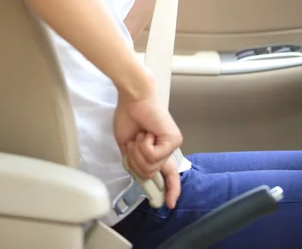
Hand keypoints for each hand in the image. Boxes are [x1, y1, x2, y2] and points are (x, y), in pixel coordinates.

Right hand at [113, 82, 182, 206]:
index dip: (169, 190)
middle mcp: (168, 149)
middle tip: (134, 143)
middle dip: (135, 161)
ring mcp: (172, 144)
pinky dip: (143, 145)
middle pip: (149, 174)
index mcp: (157, 151)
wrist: (132, 98)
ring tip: (141, 134)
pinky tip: (146, 132)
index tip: (170, 204)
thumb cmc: (128, 116)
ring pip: (150, 167)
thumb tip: (141, 178)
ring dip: (138, 151)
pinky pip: (153, 156)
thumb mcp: (128, 147)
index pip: (168, 175)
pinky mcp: (173, 140)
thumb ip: (135, 163)